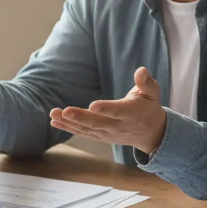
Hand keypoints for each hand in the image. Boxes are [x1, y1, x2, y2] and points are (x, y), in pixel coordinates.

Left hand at [48, 67, 166, 154]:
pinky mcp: (100, 136)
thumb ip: (147, 82)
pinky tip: (55, 121)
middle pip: (97, 123)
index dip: (105, 109)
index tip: (92, 106)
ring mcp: (108, 133)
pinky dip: (69, 128)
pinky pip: (83, 133)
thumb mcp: (153, 93)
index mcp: (131, 113)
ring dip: (69, 123)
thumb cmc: (149, 106)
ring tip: (53, 114)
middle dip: (80, 118)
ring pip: (87, 129)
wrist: (150, 133)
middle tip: (65, 111)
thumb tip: (141, 70)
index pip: (117, 111)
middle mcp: (118, 125)